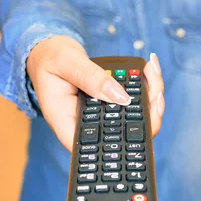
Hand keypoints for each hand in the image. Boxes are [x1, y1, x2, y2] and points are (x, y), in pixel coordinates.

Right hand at [26, 35, 164, 150]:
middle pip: (126, 135)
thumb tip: (121, 98)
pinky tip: (148, 68)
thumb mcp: (66, 63)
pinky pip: (133, 103)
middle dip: (148, 112)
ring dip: (149, 95)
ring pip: (135, 119)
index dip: (129, 143)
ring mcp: (101, 117)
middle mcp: (88, 126)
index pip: (102, 148)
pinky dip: (144, 86)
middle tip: (153, 85)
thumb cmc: (49, 59)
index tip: (146, 119)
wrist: (47, 52)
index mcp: (69, 124)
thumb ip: (91, 79)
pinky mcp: (109, 105)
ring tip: (151, 70)